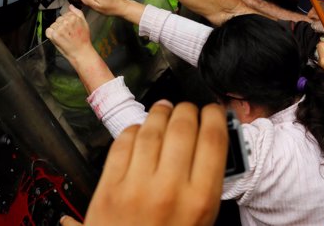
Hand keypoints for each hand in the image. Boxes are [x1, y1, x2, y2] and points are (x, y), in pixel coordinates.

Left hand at [45, 5, 93, 63]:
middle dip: (62, 25)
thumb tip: (71, 6)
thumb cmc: (83, 39)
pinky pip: (48, 31)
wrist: (81, 52)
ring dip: (56, 30)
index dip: (68, 21)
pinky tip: (58, 38)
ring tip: (64, 36)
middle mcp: (66, 22)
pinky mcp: (54, 35)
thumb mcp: (85, 23)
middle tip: (68, 33)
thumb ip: (78, 13)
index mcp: (74, 17)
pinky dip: (51, 34)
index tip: (71, 27)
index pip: (66, 14)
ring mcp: (60, 28)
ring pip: (53, 24)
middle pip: (59, 19)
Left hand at [60, 101, 226, 225]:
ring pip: (151, 130)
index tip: (214, 111)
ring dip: (160, 113)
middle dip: (187, 110)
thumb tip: (211, 141)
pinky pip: (122, 145)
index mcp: (199, 200)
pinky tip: (139, 130)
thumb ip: (207, 183)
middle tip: (188, 109)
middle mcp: (169, 189)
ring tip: (164, 109)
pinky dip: (132, 131)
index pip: (213, 139)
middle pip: (182, 127)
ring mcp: (135, 186)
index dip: (215, 115)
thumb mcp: (202, 220)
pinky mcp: (108, 188)